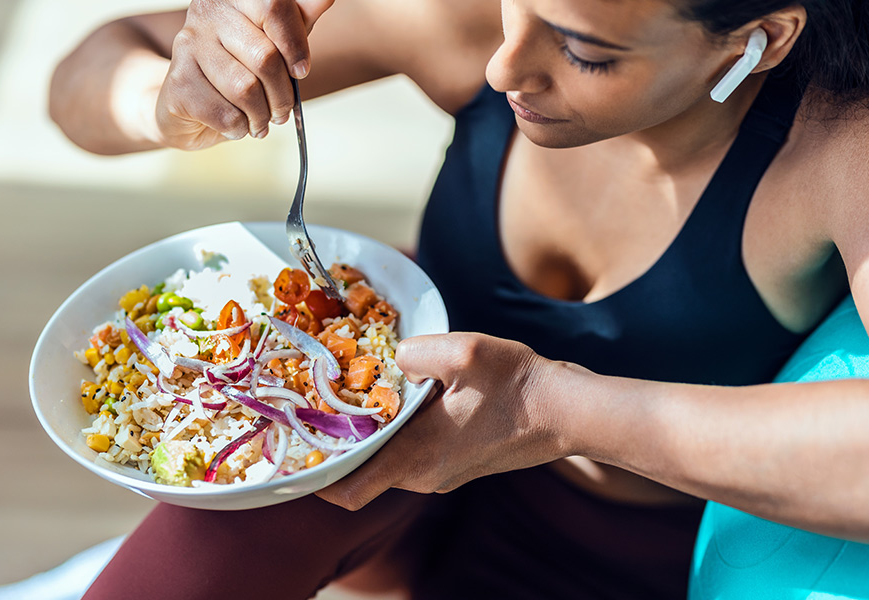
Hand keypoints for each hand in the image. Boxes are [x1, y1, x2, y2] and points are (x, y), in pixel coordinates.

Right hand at [155, 0, 334, 148]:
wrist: (187, 102)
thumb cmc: (239, 66)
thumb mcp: (275, 36)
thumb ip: (299, 17)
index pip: (274, 7)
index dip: (295, 44)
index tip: (302, 71)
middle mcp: (206, 15)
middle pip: (264, 56)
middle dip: (282, 94)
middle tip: (283, 110)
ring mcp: (188, 47)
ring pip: (245, 89)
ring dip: (262, 115)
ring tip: (262, 120)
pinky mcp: (177, 84)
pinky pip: (225, 114)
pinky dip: (240, 128)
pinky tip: (238, 125)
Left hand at [317, 333, 571, 510]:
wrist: (570, 411)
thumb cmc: (522, 386)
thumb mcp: (467, 352)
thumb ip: (417, 352)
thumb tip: (394, 356)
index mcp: (417, 458)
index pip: (349, 490)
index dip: (317, 476)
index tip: (298, 448)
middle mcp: (425, 475)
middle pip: (363, 472)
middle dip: (339, 443)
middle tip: (319, 404)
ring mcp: (443, 473)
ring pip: (389, 461)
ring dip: (371, 434)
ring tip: (356, 394)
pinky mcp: (459, 462)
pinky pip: (413, 453)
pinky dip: (398, 432)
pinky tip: (402, 397)